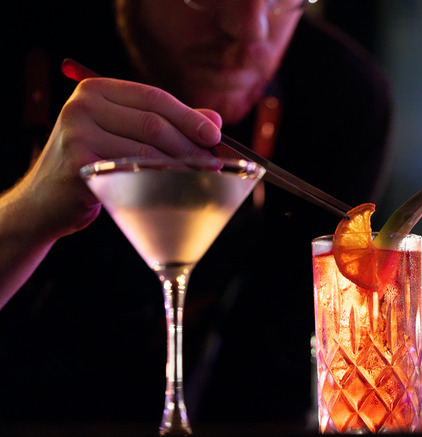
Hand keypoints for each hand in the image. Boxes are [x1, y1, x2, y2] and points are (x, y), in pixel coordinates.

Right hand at [22, 77, 223, 238]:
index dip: (189, 117)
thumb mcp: (126, 136)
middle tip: (213, 164)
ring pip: (147, 150)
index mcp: (96, 90)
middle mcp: (82, 106)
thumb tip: (214, 119)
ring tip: (201, 178)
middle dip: (190, 145)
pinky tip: (176, 189)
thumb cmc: (93, 164)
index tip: (215, 135)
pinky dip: (161, 181)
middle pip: (153, 123)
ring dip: (181, 166)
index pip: (154, 97)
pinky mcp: (80, 165)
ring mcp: (77, 134)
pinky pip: (133, 172)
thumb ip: (168, 123)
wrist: (47, 202)